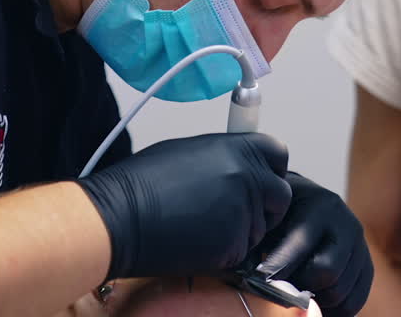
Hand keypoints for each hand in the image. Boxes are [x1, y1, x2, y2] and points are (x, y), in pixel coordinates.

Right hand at [78, 133, 292, 280]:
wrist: (120, 218)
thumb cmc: (140, 184)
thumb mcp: (187, 152)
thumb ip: (222, 158)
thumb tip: (236, 167)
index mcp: (234, 148)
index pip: (278, 153)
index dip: (272, 169)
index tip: (264, 177)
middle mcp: (245, 177)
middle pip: (280, 195)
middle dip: (266, 206)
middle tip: (238, 211)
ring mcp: (242, 212)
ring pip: (259, 228)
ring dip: (240, 230)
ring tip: (201, 225)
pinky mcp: (233, 244)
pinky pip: (241, 251)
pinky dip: (224, 251)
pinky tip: (196, 241)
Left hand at [253, 172, 372, 316]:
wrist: (304, 204)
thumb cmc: (279, 214)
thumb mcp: (272, 217)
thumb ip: (268, 241)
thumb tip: (257, 276)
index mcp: (321, 206)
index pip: (302, 246)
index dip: (278, 268)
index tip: (259, 281)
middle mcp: (347, 224)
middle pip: (327, 273)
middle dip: (300, 285)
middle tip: (279, 287)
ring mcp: (360, 247)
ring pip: (340, 293)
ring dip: (314, 300)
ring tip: (293, 293)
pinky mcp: (366, 268)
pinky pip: (353, 302)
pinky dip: (331, 310)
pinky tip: (311, 302)